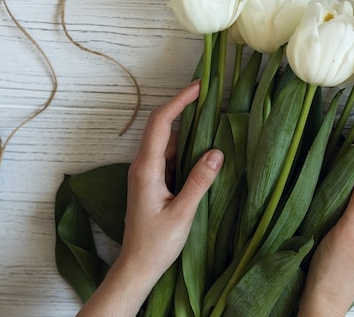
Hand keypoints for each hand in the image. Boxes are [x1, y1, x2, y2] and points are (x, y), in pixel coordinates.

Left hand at [77, 81, 223, 316]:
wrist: (137, 265)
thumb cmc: (156, 243)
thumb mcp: (182, 213)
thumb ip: (199, 182)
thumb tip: (217, 152)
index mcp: (146, 168)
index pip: (162, 123)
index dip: (179, 101)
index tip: (199, 88)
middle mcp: (143, 165)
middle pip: (162, 125)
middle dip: (182, 106)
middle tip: (208, 95)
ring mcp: (147, 173)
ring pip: (167, 140)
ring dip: (186, 127)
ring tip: (211, 118)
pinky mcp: (153, 181)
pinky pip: (170, 155)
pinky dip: (186, 146)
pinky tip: (203, 148)